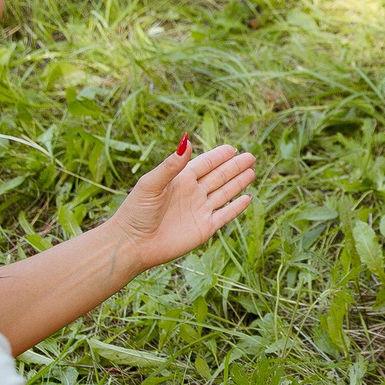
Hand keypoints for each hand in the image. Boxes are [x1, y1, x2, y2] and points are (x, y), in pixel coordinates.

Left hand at [110, 139, 254, 268]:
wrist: (133, 244)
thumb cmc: (136, 211)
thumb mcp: (151, 183)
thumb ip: (171, 164)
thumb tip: (187, 140)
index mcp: (180, 180)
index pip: (205, 164)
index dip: (219, 156)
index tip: (232, 148)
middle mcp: (192, 193)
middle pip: (218, 176)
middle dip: (234, 167)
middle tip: (250, 156)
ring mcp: (199, 211)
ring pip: (224, 193)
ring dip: (238, 182)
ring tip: (251, 172)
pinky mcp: (204, 229)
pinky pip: (225, 215)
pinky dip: (236, 207)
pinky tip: (247, 197)